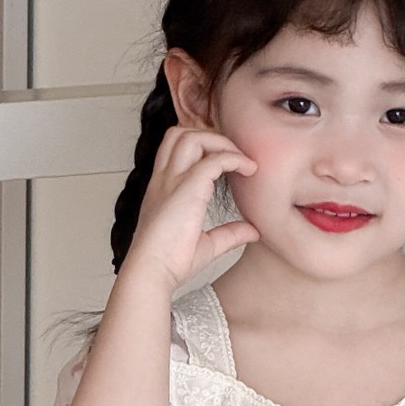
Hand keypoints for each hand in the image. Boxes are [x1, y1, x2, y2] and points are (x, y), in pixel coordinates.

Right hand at [121, 124, 259, 294]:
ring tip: (241, 161)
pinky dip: (234, 158)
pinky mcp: (187, 187)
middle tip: (234, 157)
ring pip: (192, 136)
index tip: (225, 162)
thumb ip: (228, 233)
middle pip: (179, 134)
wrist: (152, 272)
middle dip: (209, 137)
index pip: (174, 149)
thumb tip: (252, 231)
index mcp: (162, 189)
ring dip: (221, 143)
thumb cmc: (170, 263)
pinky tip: (249, 170)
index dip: (200, 146)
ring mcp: (173, 180)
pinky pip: (214, 159)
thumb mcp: (206, 245)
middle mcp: (164, 179)